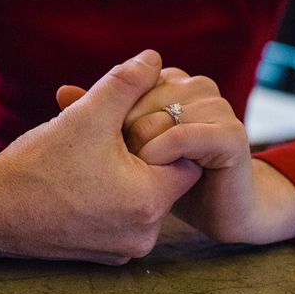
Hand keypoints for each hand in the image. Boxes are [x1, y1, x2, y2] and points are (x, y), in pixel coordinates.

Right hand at [0, 50, 201, 264]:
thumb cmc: (37, 165)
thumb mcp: (86, 114)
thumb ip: (126, 82)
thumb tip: (153, 57)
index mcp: (149, 202)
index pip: (185, 159)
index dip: (161, 134)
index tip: (128, 125)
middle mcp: (144, 235)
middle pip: (165, 181)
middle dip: (142, 154)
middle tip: (107, 138)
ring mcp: (123, 250)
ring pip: (142, 199)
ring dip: (126, 175)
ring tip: (91, 158)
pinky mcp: (103, 257)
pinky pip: (122, 218)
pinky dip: (110, 198)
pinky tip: (80, 182)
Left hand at [58, 67, 294, 244]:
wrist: (221, 211)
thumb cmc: (173, 178)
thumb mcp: (127, 146)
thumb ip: (100, 117)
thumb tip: (62, 91)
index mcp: (177, 83)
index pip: (136, 82)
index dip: (121, 114)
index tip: (115, 143)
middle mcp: (200, 89)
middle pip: (150, 95)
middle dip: (133, 129)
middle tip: (130, 159)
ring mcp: (219, 109)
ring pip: (167, 113)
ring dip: (148, 142)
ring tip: (143, 166)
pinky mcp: (232, 137)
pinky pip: (189, 133)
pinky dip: (166, 150)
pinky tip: (154, 166)